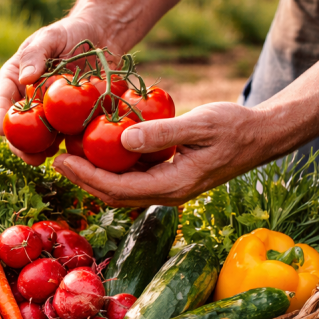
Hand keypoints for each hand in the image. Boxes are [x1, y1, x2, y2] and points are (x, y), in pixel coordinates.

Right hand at [0, 17, 112, 165]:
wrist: (102, 37)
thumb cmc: (71, 32)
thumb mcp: (50, 36)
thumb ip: (36, 54)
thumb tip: (24, 78)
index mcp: (15, 79)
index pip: (3, 101)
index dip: (1, 118)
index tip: (3, 131)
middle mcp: (28, 98)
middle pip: (19, 127)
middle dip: (20, 145)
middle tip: (29, 156)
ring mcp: (49, 111)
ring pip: (39, 137)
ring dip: (41, 151)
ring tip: (48, 159)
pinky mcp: (70, 118)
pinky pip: (65, 135)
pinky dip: (66, 146)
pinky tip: (71, 153)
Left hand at [52, 102, 270, 206]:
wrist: (262, 136)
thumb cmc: (235, 127)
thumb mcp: (200, 124)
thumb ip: (162, 132)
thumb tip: (122, 138)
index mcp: (172, 186)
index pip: (118, 188)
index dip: (86, 176)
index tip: (61, 160)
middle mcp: (167, 194)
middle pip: (114, 195)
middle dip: (83, 179)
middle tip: (56, 159)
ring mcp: (168, 188)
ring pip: (122, 189)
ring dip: (94, 176)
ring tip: (70, 156)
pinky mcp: (170, 178)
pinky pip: (134, 178)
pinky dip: (112, 168)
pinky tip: (99, 150)